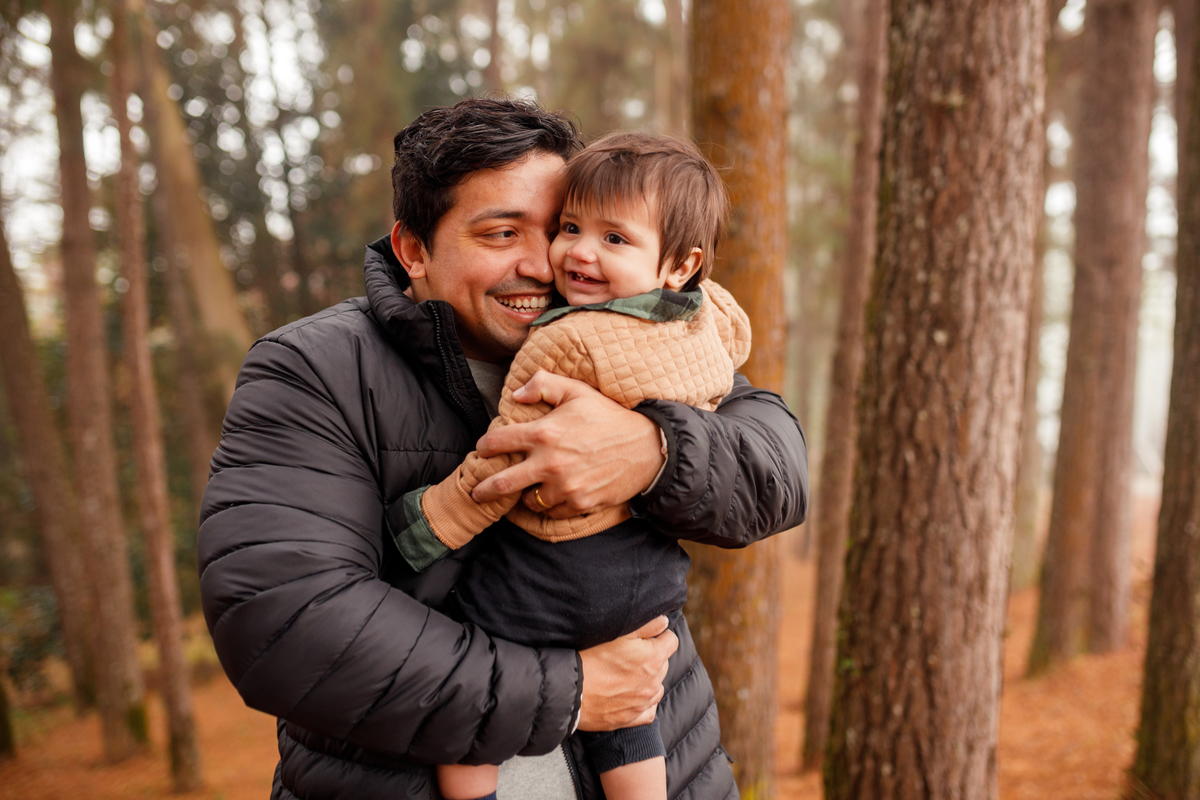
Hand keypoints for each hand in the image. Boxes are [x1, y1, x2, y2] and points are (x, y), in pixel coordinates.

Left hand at [470, 372, 664, 517]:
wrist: (647, 448)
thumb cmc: (609, 417)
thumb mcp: (577, 391)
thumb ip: (543, 385)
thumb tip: (515, 394)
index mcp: (544, 433)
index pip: (498, 442)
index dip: (485, 446)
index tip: (483, 449)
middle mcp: (549, 463)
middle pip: (501, 484)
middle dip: (483, 490)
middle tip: (476, 493)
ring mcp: (564, 487)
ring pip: (528, 500)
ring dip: (524, 496)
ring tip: (524, 491)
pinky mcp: (579, 504)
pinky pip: (552, 511)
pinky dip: (548, 506)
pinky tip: (549, 498)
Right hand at [577, 616, 677, 731]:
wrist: (569, 690)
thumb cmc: (591, 657)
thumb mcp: (619, 632)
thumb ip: (647, 625)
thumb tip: (664, 622)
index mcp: (653, 658)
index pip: (671, 641)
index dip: (659, 635)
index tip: (646, 636)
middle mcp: (653, 682)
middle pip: (663, 664)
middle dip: (652, 657)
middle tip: (630, 654)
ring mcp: (643, 703)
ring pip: (657, 687)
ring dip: (648, 679)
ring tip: (628, 674)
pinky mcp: (631, 718)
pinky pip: (648, 710)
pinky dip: (644, 702)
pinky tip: (631, 695)